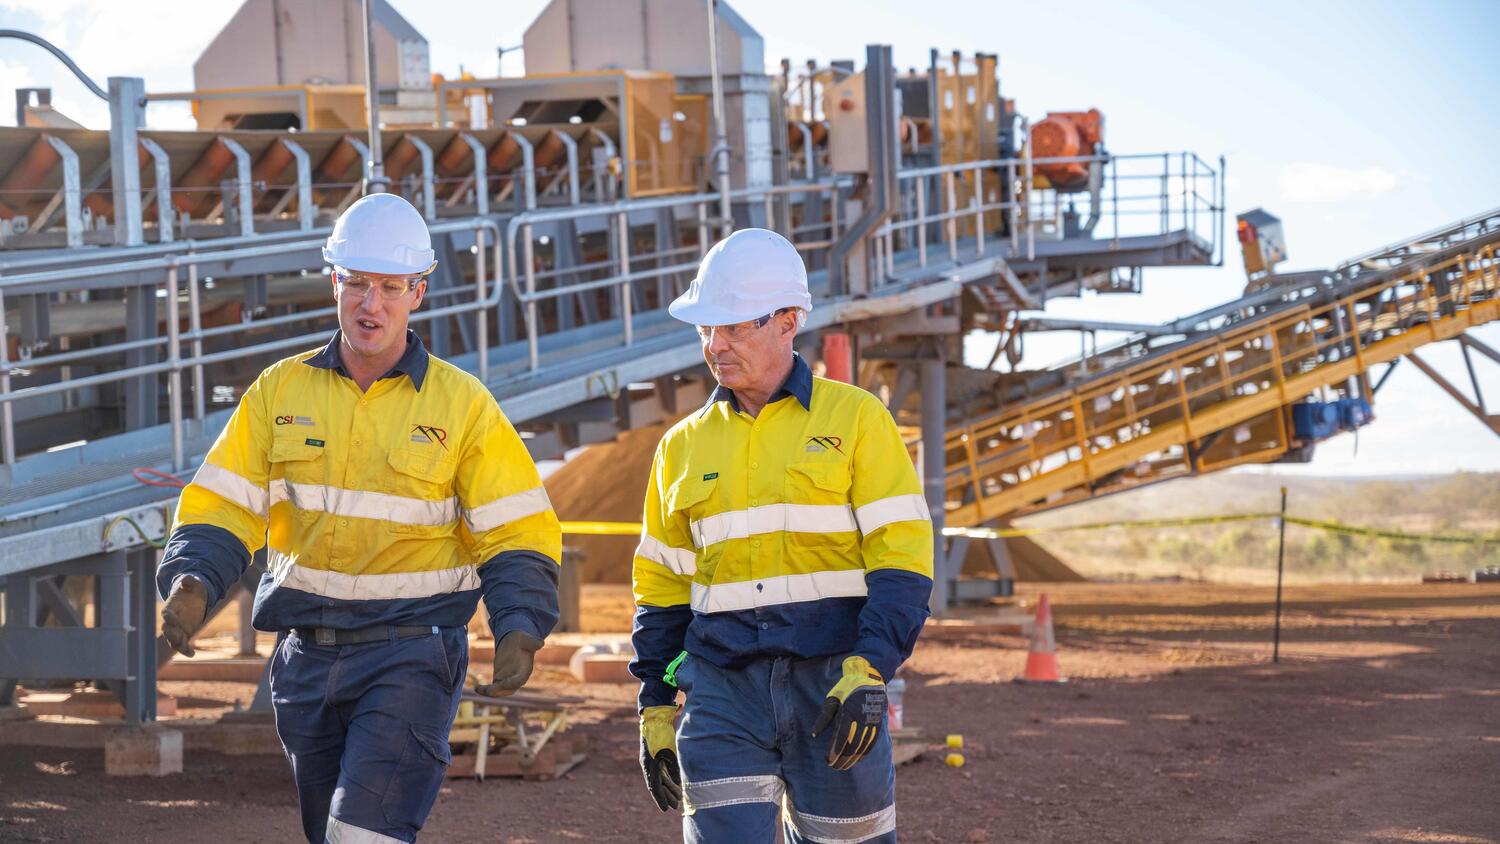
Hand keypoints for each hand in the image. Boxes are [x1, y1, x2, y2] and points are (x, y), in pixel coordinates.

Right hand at [160, 576, 208, 657]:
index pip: (166, 613)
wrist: (194, 597)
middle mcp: (172, 620)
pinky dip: (186, 650)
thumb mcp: (192, 583)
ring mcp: (178, 628)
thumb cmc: (191, 589)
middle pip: (167, 629)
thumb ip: (188, 581)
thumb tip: (187, 579)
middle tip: (178, 637)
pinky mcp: (186, 634)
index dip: (168, 616)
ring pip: (174, 639)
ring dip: (178, 644)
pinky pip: (184, 644)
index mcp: (171, 607)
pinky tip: (192, 654)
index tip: (170, 619)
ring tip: (185, 648)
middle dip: (171, 634)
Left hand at [476, 630, 543, 696]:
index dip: (512, 683)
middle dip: (499, 691)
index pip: (520, 680)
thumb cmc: (522, 640)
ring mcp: (508, 680)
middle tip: (489, 690)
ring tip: (480, 689)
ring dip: (490, 693)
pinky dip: (485, 690)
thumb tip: (541, 643)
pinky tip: (476, 688)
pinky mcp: (499, 680)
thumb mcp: (527, 639)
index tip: (502, 683)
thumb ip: (532, 642)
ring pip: (500, 691)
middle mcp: (517, 678)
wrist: (515, 642)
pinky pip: (492, 689)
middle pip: (509, 689)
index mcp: (525, 670)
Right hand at [639, 705, 681, 811]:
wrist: (655, 718)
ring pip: (660, 778)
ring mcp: (651, 760)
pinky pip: (661, 771)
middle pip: (657, 785)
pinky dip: (668, 779)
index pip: (654, 787)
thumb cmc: (663, 734)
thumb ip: (675, 768)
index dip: (660, 799)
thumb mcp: (670, 752)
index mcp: (649, 765)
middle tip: (675, 806)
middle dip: (666, 796)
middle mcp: (648, 764)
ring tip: (678, 798)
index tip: (666, 809)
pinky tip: (675, 784)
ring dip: (669, 788)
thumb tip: (679, 783)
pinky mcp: (656, 755)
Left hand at [810, 655, 886, 769]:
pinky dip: (864, 753)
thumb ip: (823, 718)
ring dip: (852, 759)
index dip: (835, 752)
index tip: (828, 761)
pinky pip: (871, 742)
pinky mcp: (878, 723)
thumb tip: (813, 735)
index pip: (841, 738)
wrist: (869, 677)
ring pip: (862, 746)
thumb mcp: (832, 699)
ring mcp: (872, 722)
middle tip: (834, 767)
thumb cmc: (846, 688)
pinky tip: (857, 759)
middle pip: (852, 745)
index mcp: (849, 712)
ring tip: (843, 766)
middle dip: (842, 759)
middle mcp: (862, 719)